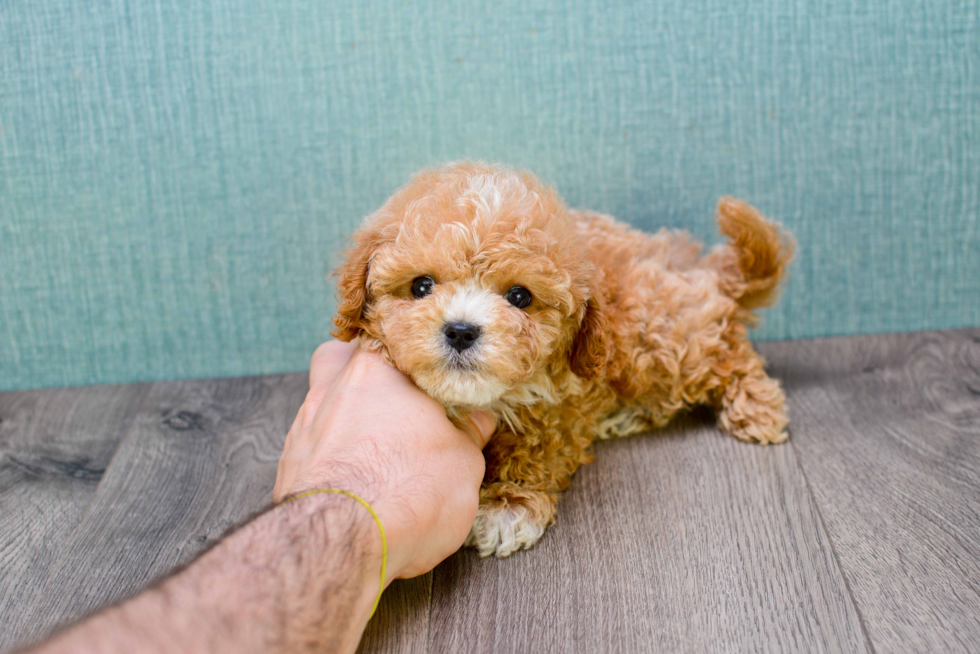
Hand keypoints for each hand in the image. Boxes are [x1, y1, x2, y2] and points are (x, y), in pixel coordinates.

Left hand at [273, 340, 494, 579]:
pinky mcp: (289, 465)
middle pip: (338, 359)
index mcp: (377, 369)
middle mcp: (331, 388)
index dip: (408, 358)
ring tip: (378, 449)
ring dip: (346, 420)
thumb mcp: (463, 463)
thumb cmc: (407, 490)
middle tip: (393, 399)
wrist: (341, 541)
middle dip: (360, 374)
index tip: (428, 379)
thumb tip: (476, 423)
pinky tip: (356, 481)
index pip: (390, 340)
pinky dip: (333, 457)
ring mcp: (304, 426)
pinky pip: (313, 447)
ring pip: (322, 404)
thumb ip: (469, 436)